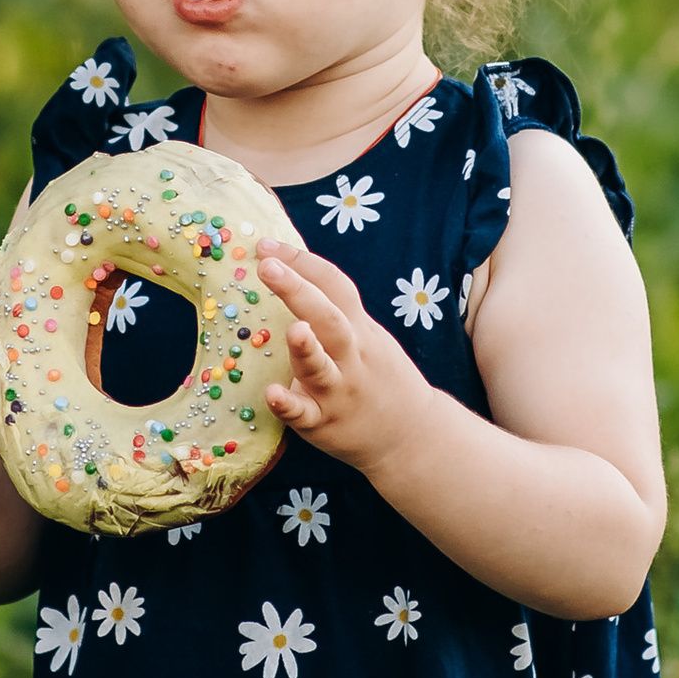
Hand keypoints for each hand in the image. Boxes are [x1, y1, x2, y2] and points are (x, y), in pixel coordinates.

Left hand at [258, 246, 435, 481]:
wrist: (411, 433)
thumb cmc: (376, 376)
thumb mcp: (366, 336)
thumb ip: (335, 311)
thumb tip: (291, 272)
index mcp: (358, 328)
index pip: (334, 285)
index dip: (302, 261)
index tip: (267, 244)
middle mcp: (350, 355)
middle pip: (328, 317)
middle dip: (299, 290)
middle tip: (268, 266)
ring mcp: (338, 390)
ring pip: (321, 367)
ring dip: (306, 348)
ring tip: (293, 329)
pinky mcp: (324, 424)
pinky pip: (305, 414)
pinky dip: (289, 404)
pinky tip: (272, 393)